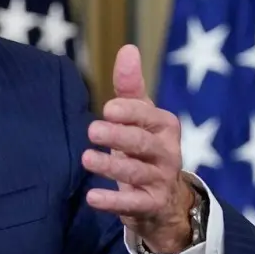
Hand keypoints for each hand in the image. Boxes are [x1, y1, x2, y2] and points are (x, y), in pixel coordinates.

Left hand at [83, 44, 195, 253]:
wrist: (166, 198)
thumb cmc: (146, 148)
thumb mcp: (142, 117)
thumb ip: (131, 87)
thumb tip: (128, 48)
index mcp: (165, 127)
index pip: (149, 116)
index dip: (130, 112)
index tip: (108, 109)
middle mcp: (167, 153)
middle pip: (143, 143)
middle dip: (119, 136)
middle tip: (92, 130)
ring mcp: (160, 180)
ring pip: (136, 172)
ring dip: (112, 166)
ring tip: (87, 158)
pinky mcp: (150, 205)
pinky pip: (132, 203)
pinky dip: (113, 201)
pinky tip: (93, 197)